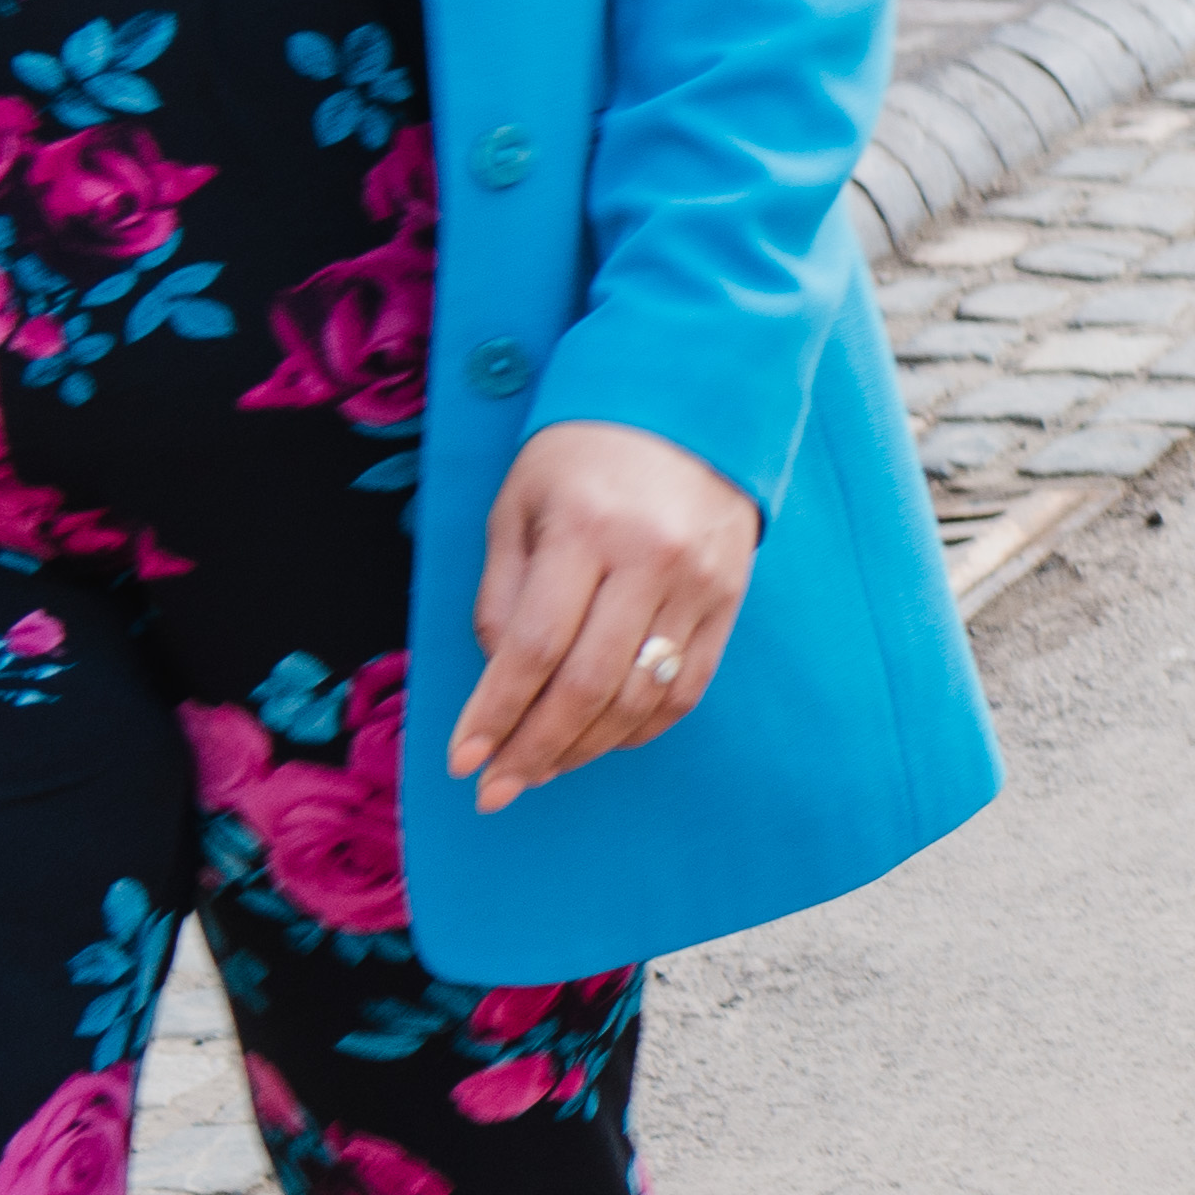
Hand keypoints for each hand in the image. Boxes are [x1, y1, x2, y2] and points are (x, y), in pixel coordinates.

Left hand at [447, 419, 757, 810]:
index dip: (495, 713)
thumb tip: (500, 678)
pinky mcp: (731, 597)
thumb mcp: (519, 504)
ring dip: (584, 748)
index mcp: (585, 528)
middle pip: (588, 684)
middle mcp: (651, 558)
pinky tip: (602, 741)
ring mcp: (700, 581)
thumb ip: (502, 593)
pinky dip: (642, 727)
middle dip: (533, 750)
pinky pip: (688, 686)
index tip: (463, 760)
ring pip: (640, 696)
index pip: (534, 647)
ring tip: (540, 771)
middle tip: (495, 791)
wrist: (693, 403)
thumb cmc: (585, 453)